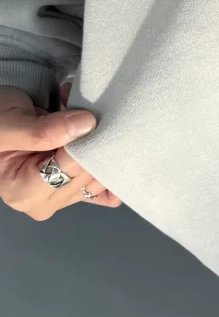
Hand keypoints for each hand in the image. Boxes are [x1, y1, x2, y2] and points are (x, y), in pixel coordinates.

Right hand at [0, 81, 121, 218]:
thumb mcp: (8, 124)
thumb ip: (43, 130)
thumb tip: (86, 125)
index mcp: (24, 193)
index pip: (70, 170)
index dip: (83, 143)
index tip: (86, 118)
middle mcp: (45, 200)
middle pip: (88, 176)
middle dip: (95, 144)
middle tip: (91, 116)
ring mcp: (62, 193)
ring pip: (101, 178)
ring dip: (102, 147)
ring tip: (88, 122)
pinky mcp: (75, 182)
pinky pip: (105, 185)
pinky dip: (110, 162)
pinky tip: (107, 144)